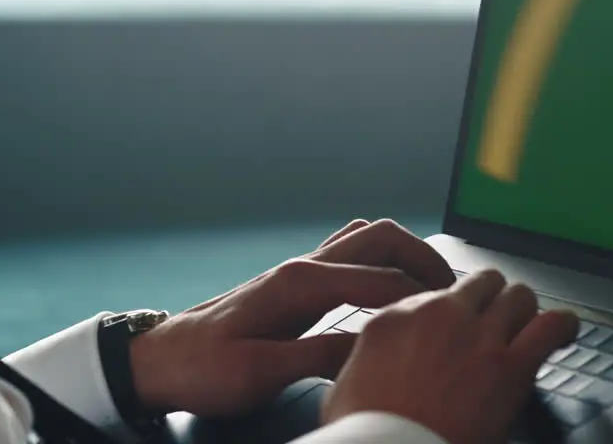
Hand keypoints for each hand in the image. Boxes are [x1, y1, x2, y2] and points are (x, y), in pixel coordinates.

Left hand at [128, 219, 455, 415]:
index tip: (450, 316)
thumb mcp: (260, 373)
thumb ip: (319, 356)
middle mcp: (302, 266)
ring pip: (366, 239)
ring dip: (404, 253)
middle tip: (453, 289)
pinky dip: (381, 261)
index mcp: (298, 284)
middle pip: (380, 238)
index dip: (420, 298)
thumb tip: (372, 346)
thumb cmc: (203, 369)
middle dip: (423, 257)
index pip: (380, 280)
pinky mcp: (295, 282)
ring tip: (431, 285)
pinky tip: (391, 287)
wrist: (160, 360)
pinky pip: (350, 254)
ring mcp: (299, 269)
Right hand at [322, 269, 578, 443]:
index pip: (435, 293)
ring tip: (526, 326)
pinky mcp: (511, 365)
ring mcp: (478, 336)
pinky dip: (562, 326)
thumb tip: (377, 364)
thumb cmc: (367, 433)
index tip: (455, 326)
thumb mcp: (346, 385)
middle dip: (491, 300)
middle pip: (481, 283)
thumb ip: (367, 358)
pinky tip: (564, 331)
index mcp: (396, 317)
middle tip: (495, 322)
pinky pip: (550, 326)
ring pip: (518, 296)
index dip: (451, 311)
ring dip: (523, 311)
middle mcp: (439, 315)